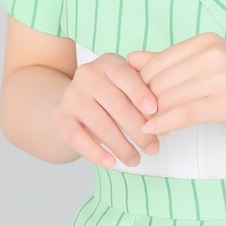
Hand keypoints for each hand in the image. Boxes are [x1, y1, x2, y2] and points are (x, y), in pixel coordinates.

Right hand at [51, 53, 160, 167]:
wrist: (76, 103)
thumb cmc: (112, 93)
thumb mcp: (128, 83)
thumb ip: (146, 86)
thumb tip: (165, 108)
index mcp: (108, 62)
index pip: (125, 76)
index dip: (141, 94)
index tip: (156, 112)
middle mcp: (87, 74)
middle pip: (116, 104)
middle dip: (138, 128)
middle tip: (153, 146)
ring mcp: (71, 95)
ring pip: (101, 124)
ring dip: (122, 146)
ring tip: (136, 159)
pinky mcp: (60, 117)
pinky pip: (79, 139)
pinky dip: (96, 153)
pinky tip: (112, 163)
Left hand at [127, 32, 225, 137]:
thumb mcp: (210, 63)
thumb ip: (170, 61)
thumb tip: (131, 58)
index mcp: (206, 41)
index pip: (158, 61)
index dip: (142, 83)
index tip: (138, 100)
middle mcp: (212, 54)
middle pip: (161, 80)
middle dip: (145, 102)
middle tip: (138, 117)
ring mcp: (221, 77)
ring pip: (169, 98)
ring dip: (153, 115)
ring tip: (146, 126)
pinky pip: (184, 114)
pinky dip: (164, 124)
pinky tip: (154, 130)